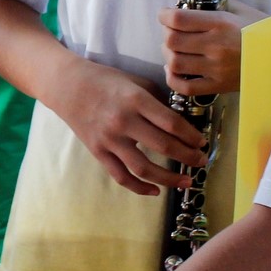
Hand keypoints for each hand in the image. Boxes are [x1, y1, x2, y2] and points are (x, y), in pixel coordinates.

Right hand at [49, 58, 204, 194]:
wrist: (67, 86)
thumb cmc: (105, 80)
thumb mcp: (135, 81)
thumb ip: (157, 100)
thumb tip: (179, 122)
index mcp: (136, 99)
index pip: (171, 123)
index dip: (191, 136)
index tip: (202, 142)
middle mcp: (123, 121)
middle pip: (163, 146)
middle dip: (188, 156)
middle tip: (201, 161)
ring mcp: (109, 139)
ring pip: (144, 167)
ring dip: (169, 178)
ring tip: (186, 181)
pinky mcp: (98, 152)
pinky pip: (121, 176)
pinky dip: (139, 187)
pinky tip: (155, 190)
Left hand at [159, 8, 243, 95]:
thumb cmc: (264, 30)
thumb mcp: (242, 10)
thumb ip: (216, 6)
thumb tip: (192, 6)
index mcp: (220, 23)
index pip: (178, 19)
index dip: (164, 15)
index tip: (164, 14)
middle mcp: (215, 46)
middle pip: (171, 41)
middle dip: (166, 34)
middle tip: (171, 32)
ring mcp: (216, 68)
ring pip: (175, 63)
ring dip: (168, 55)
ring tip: (174, 50)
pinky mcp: (218, 85)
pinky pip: (185, 87)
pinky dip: (173, 78)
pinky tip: (174, 70)